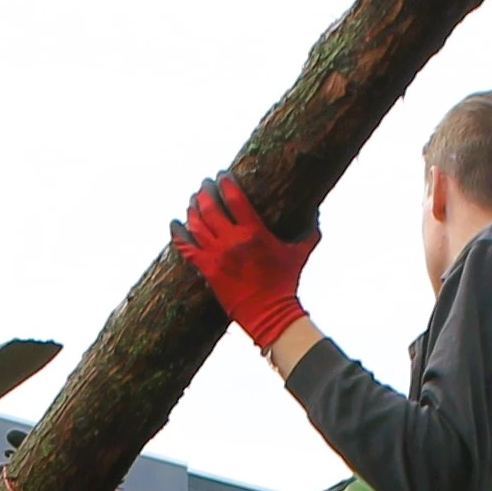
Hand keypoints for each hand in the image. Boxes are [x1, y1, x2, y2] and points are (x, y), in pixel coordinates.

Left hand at [172, 175, 316, 355]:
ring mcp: (217, 256)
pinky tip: (174, 223)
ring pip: (196, 225)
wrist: (270, 315)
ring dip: (192, 209)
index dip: (226, 183)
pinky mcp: (208, 270)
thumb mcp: (300, 254)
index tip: (222, 175)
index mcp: (254, 233)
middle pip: (210, 208)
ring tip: (192, 200)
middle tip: (204, 184)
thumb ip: (309, 232)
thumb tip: (317, 216)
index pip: (235, 199)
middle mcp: (232, 241)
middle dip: (205, 192)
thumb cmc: (286, 283)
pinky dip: (178, 234)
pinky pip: (186, 248)